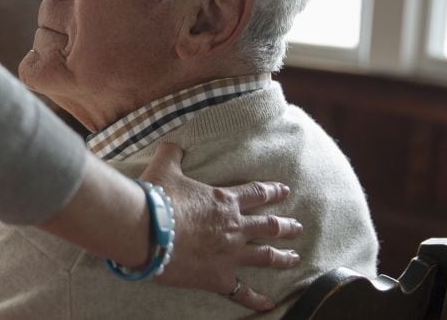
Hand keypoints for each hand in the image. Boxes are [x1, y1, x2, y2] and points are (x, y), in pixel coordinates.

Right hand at [141, 143, 303, 310]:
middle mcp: (234, 227)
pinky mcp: (218, 277)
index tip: (285, 191)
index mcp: (224, 200)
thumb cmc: (157, 198)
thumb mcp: (164, 168)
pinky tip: (270, 305)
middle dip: (285, 226)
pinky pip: (242, 291)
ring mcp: (230, 254)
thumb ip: (171, 154)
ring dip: (282, 257)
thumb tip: (171, 142)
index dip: (272, 191)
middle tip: (298, 227)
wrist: (148, 230)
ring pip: (265, 256)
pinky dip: (257, 299)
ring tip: (294, 258)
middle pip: (268, 226)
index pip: (256, 193)